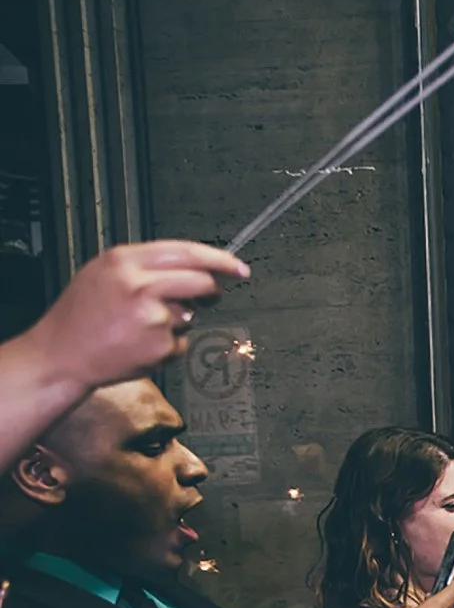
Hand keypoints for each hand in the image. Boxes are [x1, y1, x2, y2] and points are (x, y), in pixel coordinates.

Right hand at [19, 241, 250, 395]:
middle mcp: (139, 285)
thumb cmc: (81, 317)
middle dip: (213, 290)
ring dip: (179, 321)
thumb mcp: (104, 274)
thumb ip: (146, 266)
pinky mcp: (160, 345)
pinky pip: (181, 343)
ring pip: (191, 314)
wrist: (61, 355)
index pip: (186, 252)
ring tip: (141, 327)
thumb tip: (195, 267)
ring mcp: (152, 317)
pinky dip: (168, 346)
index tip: (238, 267)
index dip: (218, 259)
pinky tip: (140, 345)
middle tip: (213, 296)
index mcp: (123, 261)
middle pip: (200, 281)